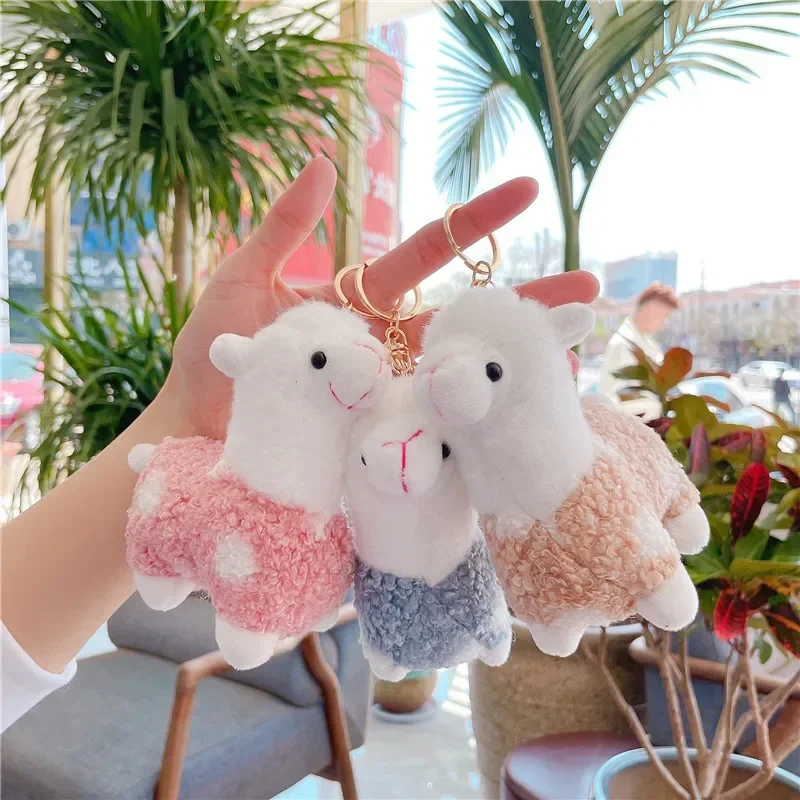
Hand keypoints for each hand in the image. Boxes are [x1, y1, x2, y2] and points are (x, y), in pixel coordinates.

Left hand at [165, 157, 598, 438]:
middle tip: (590, 285)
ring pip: (461, 375)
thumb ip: (283, 226)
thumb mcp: (242, 280)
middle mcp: (384, 348)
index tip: (526, 191)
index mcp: (359, 304)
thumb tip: (320, 159)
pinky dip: (479, 426)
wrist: (191, 432)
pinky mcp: (377, 438)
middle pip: (464, 320)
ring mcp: (386, 394)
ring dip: (518, 364)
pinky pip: (434, 431)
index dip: (475, 224)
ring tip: (579, 348)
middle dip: (526, 302)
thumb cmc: (211, 358)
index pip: (427, 256)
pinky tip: (527, 421)